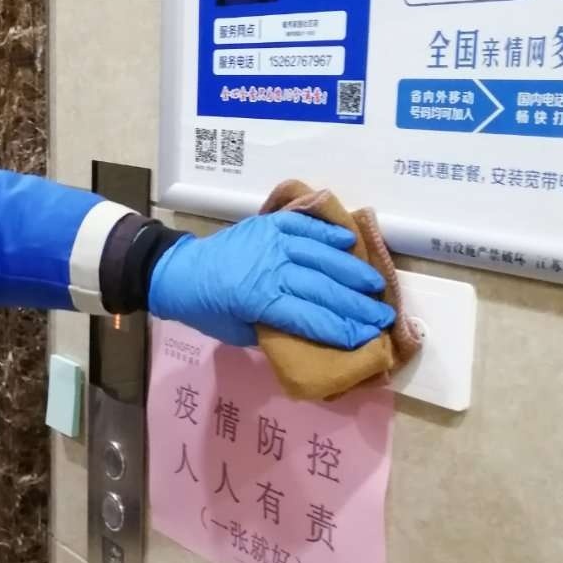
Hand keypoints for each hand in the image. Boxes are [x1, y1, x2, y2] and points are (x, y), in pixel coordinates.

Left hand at [148, 214, 394, 349]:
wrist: (178, 271)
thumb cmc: (208, 310)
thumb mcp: (239, 332)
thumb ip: (276, 331)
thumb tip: (315, 336)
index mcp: (258, 299)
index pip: (311, 316)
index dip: (342, 329)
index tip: (368, 338)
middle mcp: (269, 266)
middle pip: (322, 287)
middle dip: (357, 305)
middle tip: (383, 317)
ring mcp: (270, 241)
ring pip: (320, 255)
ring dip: (351, 271)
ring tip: (375, 285)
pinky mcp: (268, 224)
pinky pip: (304, 226)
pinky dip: (327, 233)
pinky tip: (350, 243)